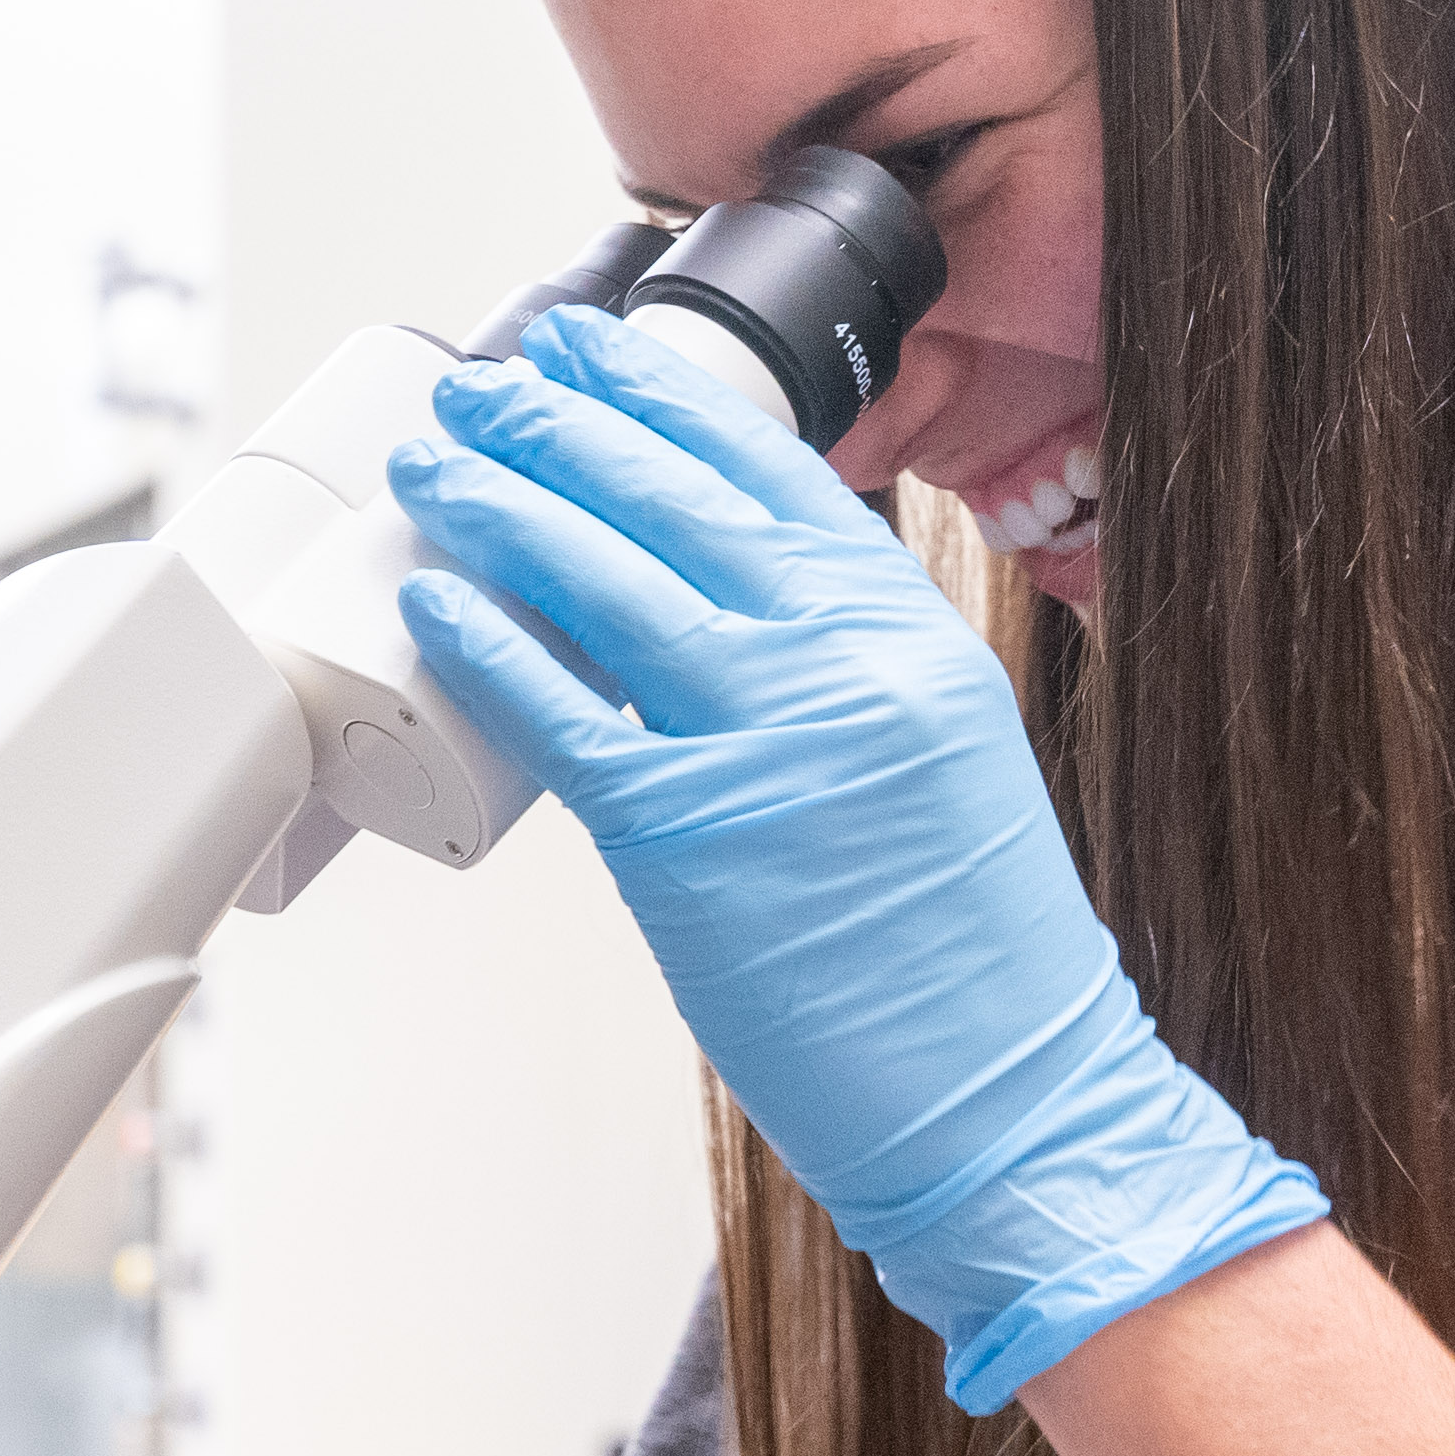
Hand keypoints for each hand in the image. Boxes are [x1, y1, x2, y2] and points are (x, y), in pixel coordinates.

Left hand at [386, 309, 1325, 1412]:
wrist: (1015, 1103)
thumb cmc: (972, 961)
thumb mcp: (940, 757)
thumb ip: (845, 668)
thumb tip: (724, 608)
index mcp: (914, 638)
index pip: (779, 475)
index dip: (675, 401)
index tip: (605, 353)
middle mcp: (847, 667)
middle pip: (678, 503)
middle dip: (569, 426)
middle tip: (494, 381)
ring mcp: (768, 745)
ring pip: (609, 582)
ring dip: (508, 506)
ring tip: (442, 460)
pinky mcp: (690, 839)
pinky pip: (565, 716)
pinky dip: (492, 649)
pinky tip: (439, 601)